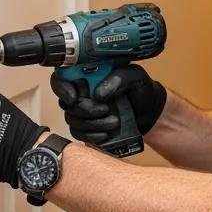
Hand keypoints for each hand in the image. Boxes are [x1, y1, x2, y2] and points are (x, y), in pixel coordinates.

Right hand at [50, 65, 166, 147]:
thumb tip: (99, 93)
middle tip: (105, 109)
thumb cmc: (140, 90)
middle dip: (85, 109)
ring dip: (92, 124)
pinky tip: (106, 134)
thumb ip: (119, 78)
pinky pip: (79, 134)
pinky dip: (92, 136)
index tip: (74, 97)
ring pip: (72, 120)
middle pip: (66, 102)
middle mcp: (81, 92)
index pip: (61, 78)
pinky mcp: (87, 128)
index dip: (62, 88)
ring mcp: (82, 111)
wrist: (149, 111)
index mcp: (88, 74)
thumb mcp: (135, 77)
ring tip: (114, 122)